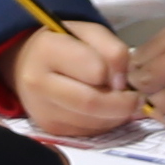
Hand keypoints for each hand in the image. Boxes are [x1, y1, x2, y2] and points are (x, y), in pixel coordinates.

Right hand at [11, 23, 144, 137]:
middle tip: (135, 99)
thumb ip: (112, 50)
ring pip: (92, 122)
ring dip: (115, 116)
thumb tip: (121, 84)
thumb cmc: (65, 44)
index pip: (94, 69)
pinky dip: (104, 123)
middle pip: (91, 103)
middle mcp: (38, 83)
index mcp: (47, 50)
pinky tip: (105, 111)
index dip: (116, 74)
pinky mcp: (49, 129)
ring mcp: (42, 110)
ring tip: (121, 103)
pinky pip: (87, 132)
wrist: (29, 64)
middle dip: (122, 104)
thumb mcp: (89, 32)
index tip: (123, 75)